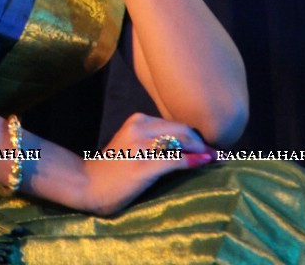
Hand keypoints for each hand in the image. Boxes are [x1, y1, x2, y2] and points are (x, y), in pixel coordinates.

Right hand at [79, 112, 216, 215]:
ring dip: (202, 151)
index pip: (175, 124)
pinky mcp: (144, 165)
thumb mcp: (131, 145)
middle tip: (217, 153)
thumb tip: (187, 148)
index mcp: (138, 120)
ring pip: (182, 141)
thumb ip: (153, 140)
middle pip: (183, 129)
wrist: (87, 184)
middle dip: (202, 142)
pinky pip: (176, 159)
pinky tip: (206, 163)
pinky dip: (194, 161)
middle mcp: (140, 127)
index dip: (195, 135)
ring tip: (217, 159)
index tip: (210, 146)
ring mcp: (141, 145)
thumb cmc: (111, 170)